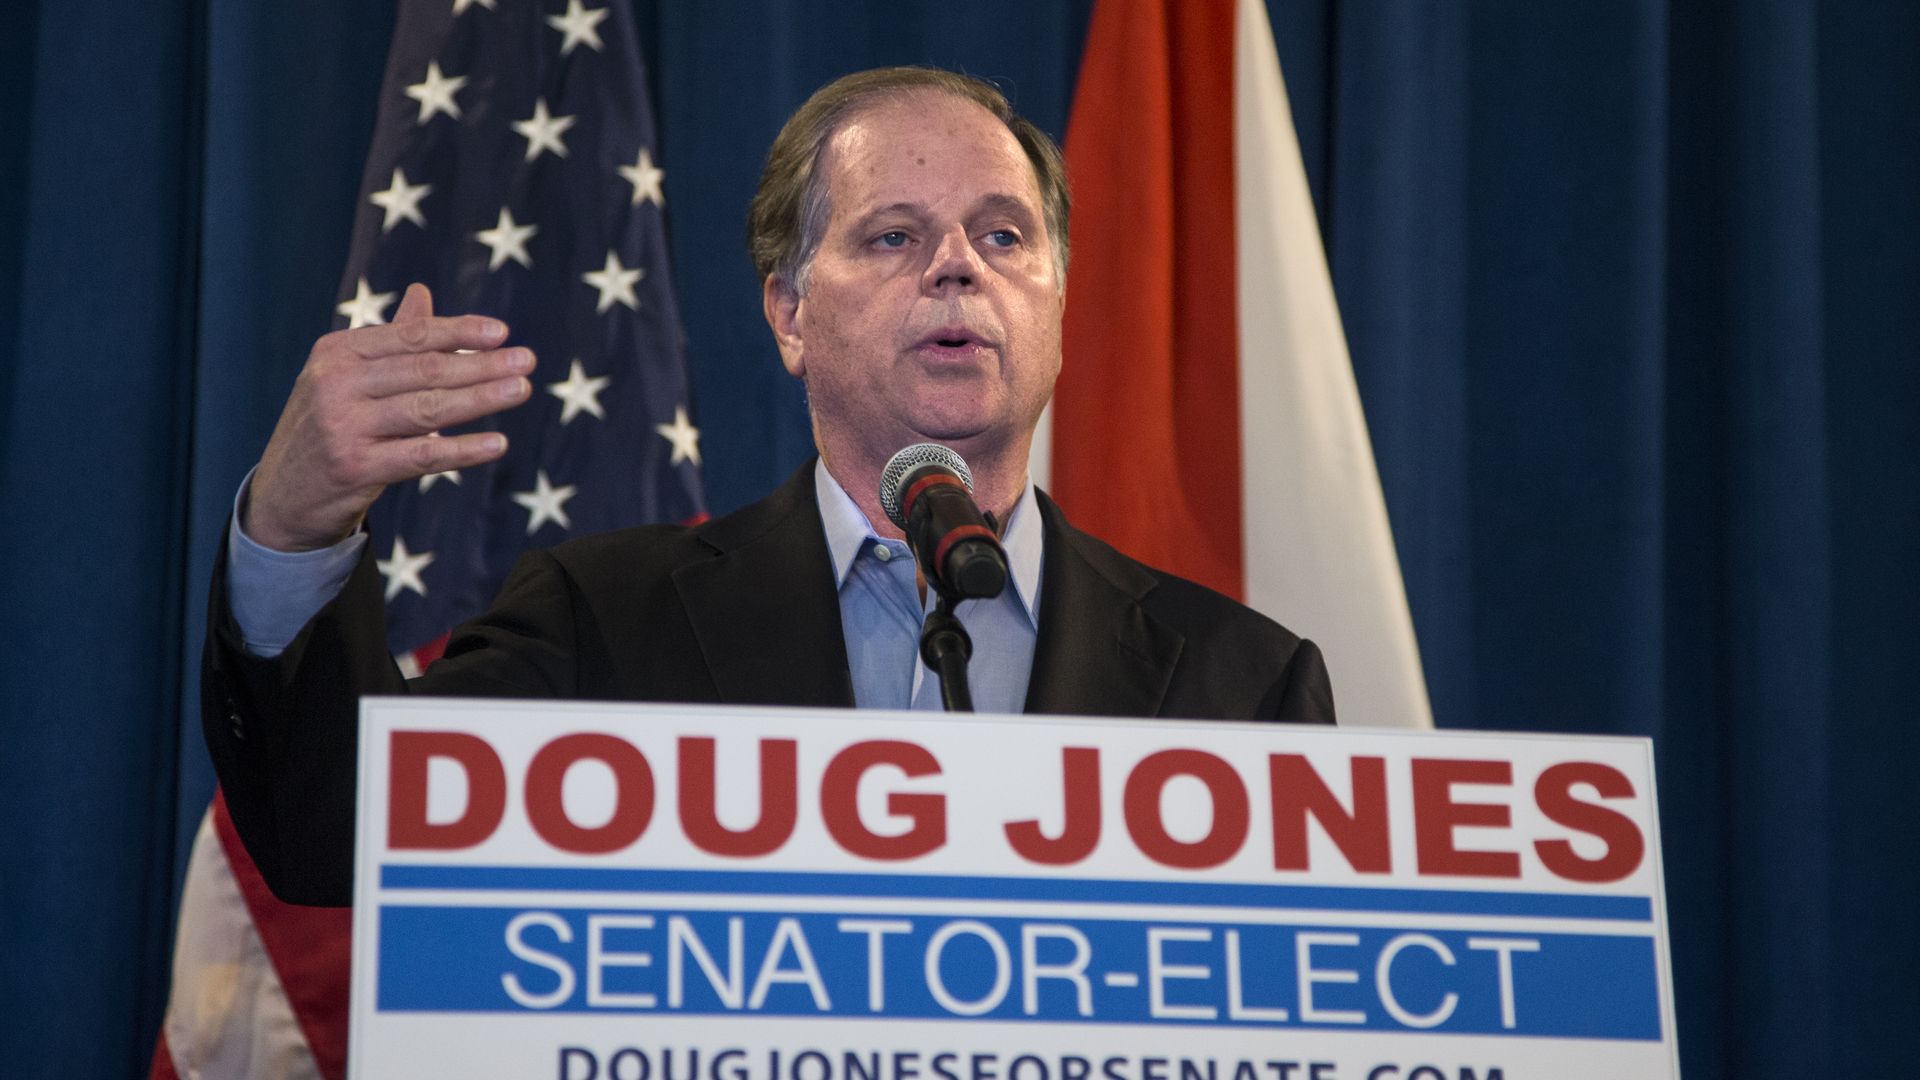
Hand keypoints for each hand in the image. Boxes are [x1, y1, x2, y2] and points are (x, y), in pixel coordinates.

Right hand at [244, 283, 533, 551]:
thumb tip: (422, 292)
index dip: (458, 332)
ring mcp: (343, 426)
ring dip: (481, 398)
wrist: (285, 492)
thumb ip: (392, 340)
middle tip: (527, 360)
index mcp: (337, 353)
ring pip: (427, 409)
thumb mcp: (349, 377)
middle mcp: (336, 384)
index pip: (410, 337)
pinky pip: (421, 455)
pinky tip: (496, 443)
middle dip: (481, 365)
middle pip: (424, 370)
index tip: (502, 333)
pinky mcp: (355, 467)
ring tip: (522, 389)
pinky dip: (462, 449)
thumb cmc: (331, 424)